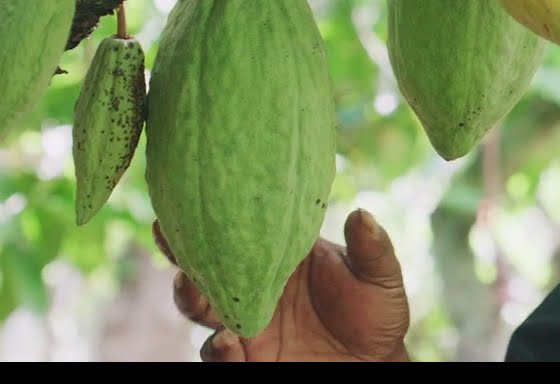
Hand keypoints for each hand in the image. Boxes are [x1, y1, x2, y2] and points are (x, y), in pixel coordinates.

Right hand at [153, 208, 411, 361]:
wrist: (373, 363)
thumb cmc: (377, 312)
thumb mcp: (380, 279)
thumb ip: (371, 250)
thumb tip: (362, 214)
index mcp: (279, 256)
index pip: (238, 233)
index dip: (210, 218)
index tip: (185, 202)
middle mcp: (254, 287)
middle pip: (205, 267)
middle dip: (182, 252)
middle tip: (171, 237)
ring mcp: (247, 325)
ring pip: (202, 311)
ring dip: (191, 297)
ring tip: (195, 288)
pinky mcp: (248, 360)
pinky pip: (221, 355)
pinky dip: (219, 349)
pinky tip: (227, 340)